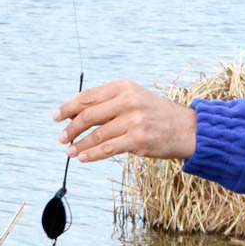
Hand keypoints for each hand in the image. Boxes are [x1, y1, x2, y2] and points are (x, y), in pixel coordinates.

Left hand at [54, 80, 196, 162]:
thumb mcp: (136, 98)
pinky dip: (92, 154)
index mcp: (125, 87)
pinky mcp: (138, 141)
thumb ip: (110, 102)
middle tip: (62, 137)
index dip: (68, 107)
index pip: (88, 96)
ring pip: (96, 135)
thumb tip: (77, 113)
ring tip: (70, 151)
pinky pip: (107, 149)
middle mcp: (128, 101)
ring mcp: (133, 121)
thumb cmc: (158, 114)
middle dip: (71, 128)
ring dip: (79, 144)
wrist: (188, 129)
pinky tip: (82, 158)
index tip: (56, 116)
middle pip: (89, 115)